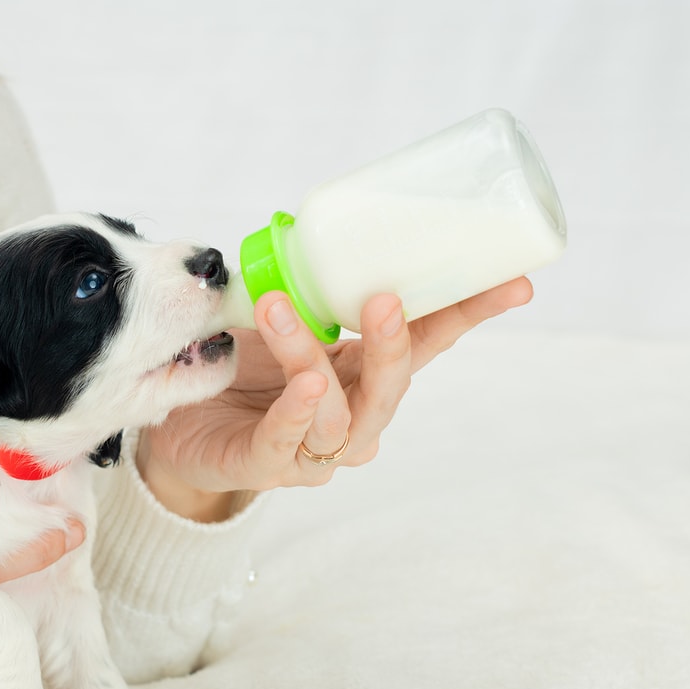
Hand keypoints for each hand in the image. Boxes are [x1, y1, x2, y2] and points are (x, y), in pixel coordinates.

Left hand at [138, 278, 533, 519]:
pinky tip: (303, 388)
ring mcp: (311, 450)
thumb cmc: (232, 369)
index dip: (467, 315)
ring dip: (310, 360)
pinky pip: (285, 442)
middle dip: (396, 344)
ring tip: (283, 313)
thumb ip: (296, 282)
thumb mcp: (272, 316)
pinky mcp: (262, 467)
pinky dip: (295, 414)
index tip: (515, 282)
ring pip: (336, 412)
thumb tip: (303, 221)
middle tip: (385, 299)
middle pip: (392, 388)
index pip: (426, 345)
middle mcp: (350, 417)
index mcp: (362, 375)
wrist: (174, 427)